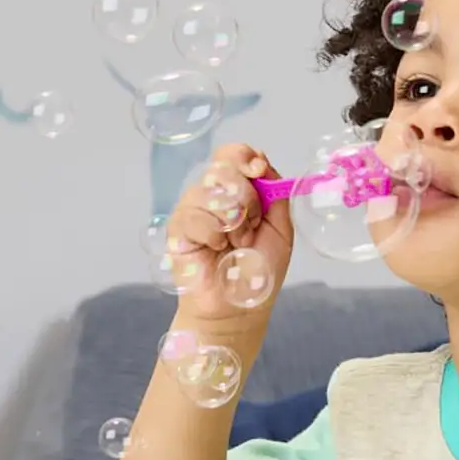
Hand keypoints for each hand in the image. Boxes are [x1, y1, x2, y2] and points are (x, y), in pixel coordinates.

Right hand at [164, 144, 293, 324]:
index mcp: (237, 190)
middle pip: (222, 169)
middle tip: (251, 228)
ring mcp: (192, 210)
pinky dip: (214, 235)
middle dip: (247, 199)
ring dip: (234, 222)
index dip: (244, 157)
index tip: (258, 171)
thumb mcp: (281, 228)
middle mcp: (212, 195)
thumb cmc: (259, 268)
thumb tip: (262, 161)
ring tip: (237, 245)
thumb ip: (275, 194)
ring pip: (209, 192)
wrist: (241, 305)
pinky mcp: (177, 229)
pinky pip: (195, 217)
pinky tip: (217, 250)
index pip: (232, 154)